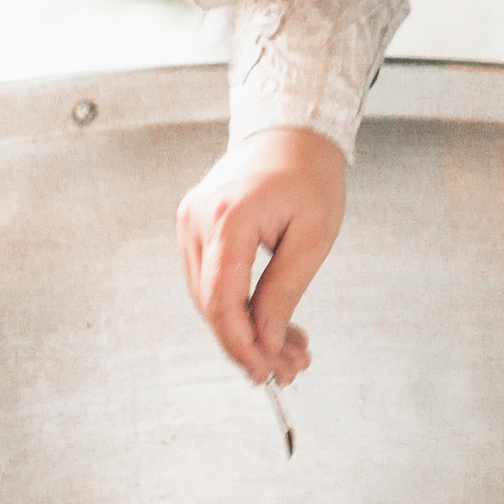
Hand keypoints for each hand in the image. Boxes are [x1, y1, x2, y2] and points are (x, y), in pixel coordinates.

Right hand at [174, 126, 344, 384]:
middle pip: (212, 305)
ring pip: (210, 297)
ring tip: (287, 349)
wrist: (293, 132)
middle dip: (249, 343)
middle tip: (287, 369)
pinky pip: (211, 279)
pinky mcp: (196, 227)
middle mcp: (198, 219)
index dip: (240, 344)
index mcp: (228, 218)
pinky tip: (269, 322)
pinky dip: (238, 305)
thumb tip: (264, 341)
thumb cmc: (309, 174)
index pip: (221, 300)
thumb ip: (283, 292)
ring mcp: (191, 222)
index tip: (264, 372)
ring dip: (246, 329)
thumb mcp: (312, 238)